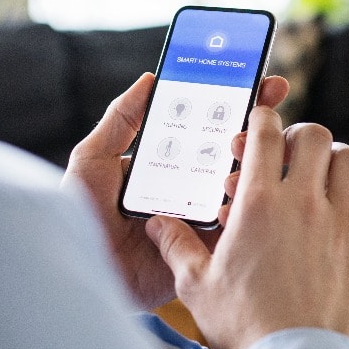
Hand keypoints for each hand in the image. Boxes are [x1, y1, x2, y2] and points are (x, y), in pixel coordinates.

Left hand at [61, 73, 288, 310]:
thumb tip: (150, 79)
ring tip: (243, 147)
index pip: (209, 128)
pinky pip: (237, 226)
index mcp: (170, 163)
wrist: (80, 270)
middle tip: (269, 106)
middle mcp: (192, 187)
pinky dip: (245, 206)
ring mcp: (203, 217)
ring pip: (242, 185)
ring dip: (255, 162)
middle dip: (260, 127)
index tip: (261, 82)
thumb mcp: (93, 159)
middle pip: (235, 153)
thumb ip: (120, 119)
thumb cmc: (79, 215)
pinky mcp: (207, 249)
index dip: (238, 104)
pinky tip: (238, 189)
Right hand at [144, 106, 348, 348]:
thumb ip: (176, 245)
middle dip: (299, 137)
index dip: (262, 119)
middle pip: (315, 136)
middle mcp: (304, 204)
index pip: (266, 134)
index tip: (258, 124)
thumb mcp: (196, 285)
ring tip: (322, 174)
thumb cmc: (244, 326)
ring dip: (337, 158)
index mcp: (259, 205)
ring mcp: (340, 224)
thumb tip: (154, 223)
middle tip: (288, 156)